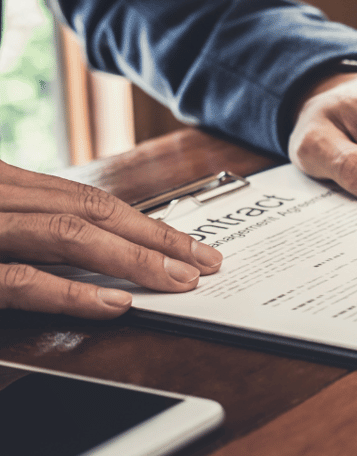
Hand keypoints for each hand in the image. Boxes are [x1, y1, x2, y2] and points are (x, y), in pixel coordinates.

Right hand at [0, 160, 222, 317]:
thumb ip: (34, 231)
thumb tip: (102, 252)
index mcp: (5, 187)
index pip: (89, 201)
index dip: (147, 224)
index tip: (192, 248)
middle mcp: (0, 199)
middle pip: (90, 212)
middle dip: (155, 239)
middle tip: (203, 264)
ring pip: (67, 235)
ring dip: (131, 258)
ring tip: (177, 281)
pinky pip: (21, 281)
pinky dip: (70, 292)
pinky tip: (115, 303)